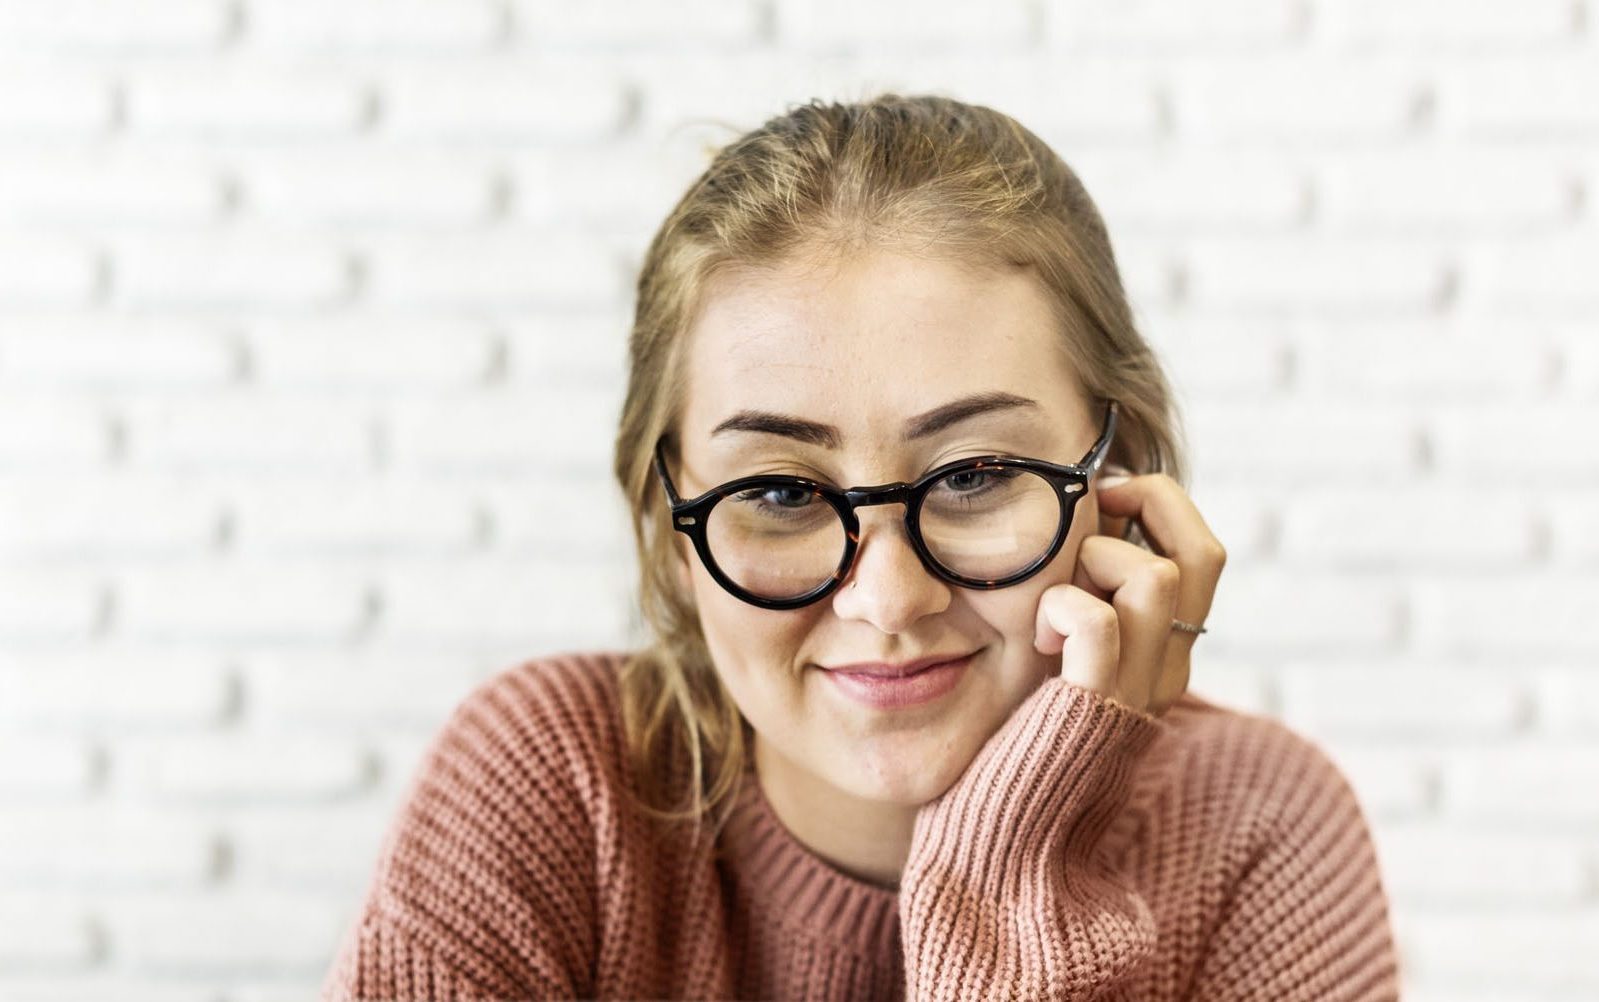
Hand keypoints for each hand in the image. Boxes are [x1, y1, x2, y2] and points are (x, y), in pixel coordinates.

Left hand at [1033, 465, 1226, 717]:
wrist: (1007, 828)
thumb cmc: (1019, 730)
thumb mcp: (1065, 649)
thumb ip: (1084, 595)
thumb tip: (1077, 518)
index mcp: (1166, 649)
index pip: (1203, 554)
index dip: (1160, 505)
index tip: (1103, 495)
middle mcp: (1169, 668)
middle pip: (1202, 553)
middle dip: (1145, 504)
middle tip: (1088, 511)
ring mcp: (1139, 690)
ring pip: (1156, 577)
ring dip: (1095, 559)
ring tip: (1054, 595)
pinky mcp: (1094, 707)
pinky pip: (1099, 623)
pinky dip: (1063, 606)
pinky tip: (1037, 636)